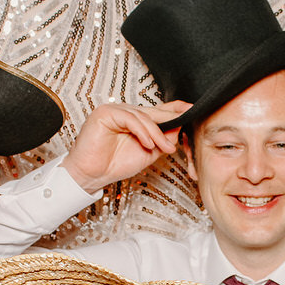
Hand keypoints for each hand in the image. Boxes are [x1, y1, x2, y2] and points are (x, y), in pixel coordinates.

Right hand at [60, 100, 188, 191]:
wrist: (92, 175)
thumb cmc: (115, 165)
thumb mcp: (148, 153)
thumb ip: (163, 140)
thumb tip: (180, 129)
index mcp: (135, 120)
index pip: (158, 111)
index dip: (175, 109)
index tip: (192, 109)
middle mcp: (126, 113)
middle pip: (153, 112)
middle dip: (172, 119)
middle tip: (188, 121)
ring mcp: (115, 111)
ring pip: (143, 116)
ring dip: (157, 133)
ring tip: (166, 148)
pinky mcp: (105, 113)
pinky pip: (130, 119)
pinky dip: (142, 132)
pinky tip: (149, 144)